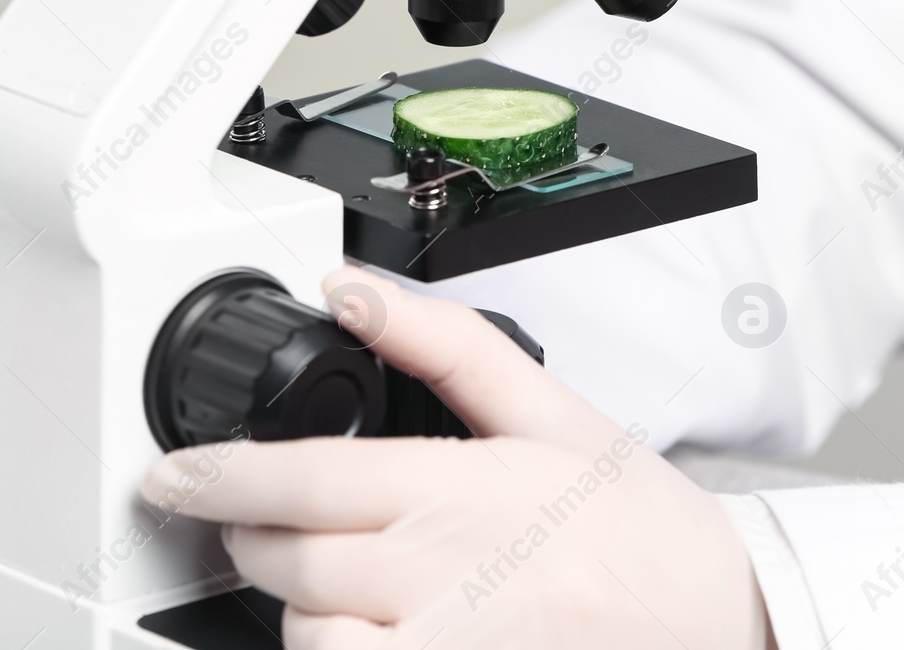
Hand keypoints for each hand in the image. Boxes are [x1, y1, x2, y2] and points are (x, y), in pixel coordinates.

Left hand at [143, 267, 770, 648]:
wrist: (730, 624)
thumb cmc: (645, 529)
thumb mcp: (558, 415)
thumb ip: (449, 346)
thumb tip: (355, 290)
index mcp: (472, 486)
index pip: (309, 477)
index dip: (221, 477)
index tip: (173, 477)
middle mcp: (453, 571)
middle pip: (293, 562)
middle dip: (256, 541)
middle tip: (262, 526)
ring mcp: (455, 645)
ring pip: (312, 639)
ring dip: (305, 614)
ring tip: (342, 590)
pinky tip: (377, 631)